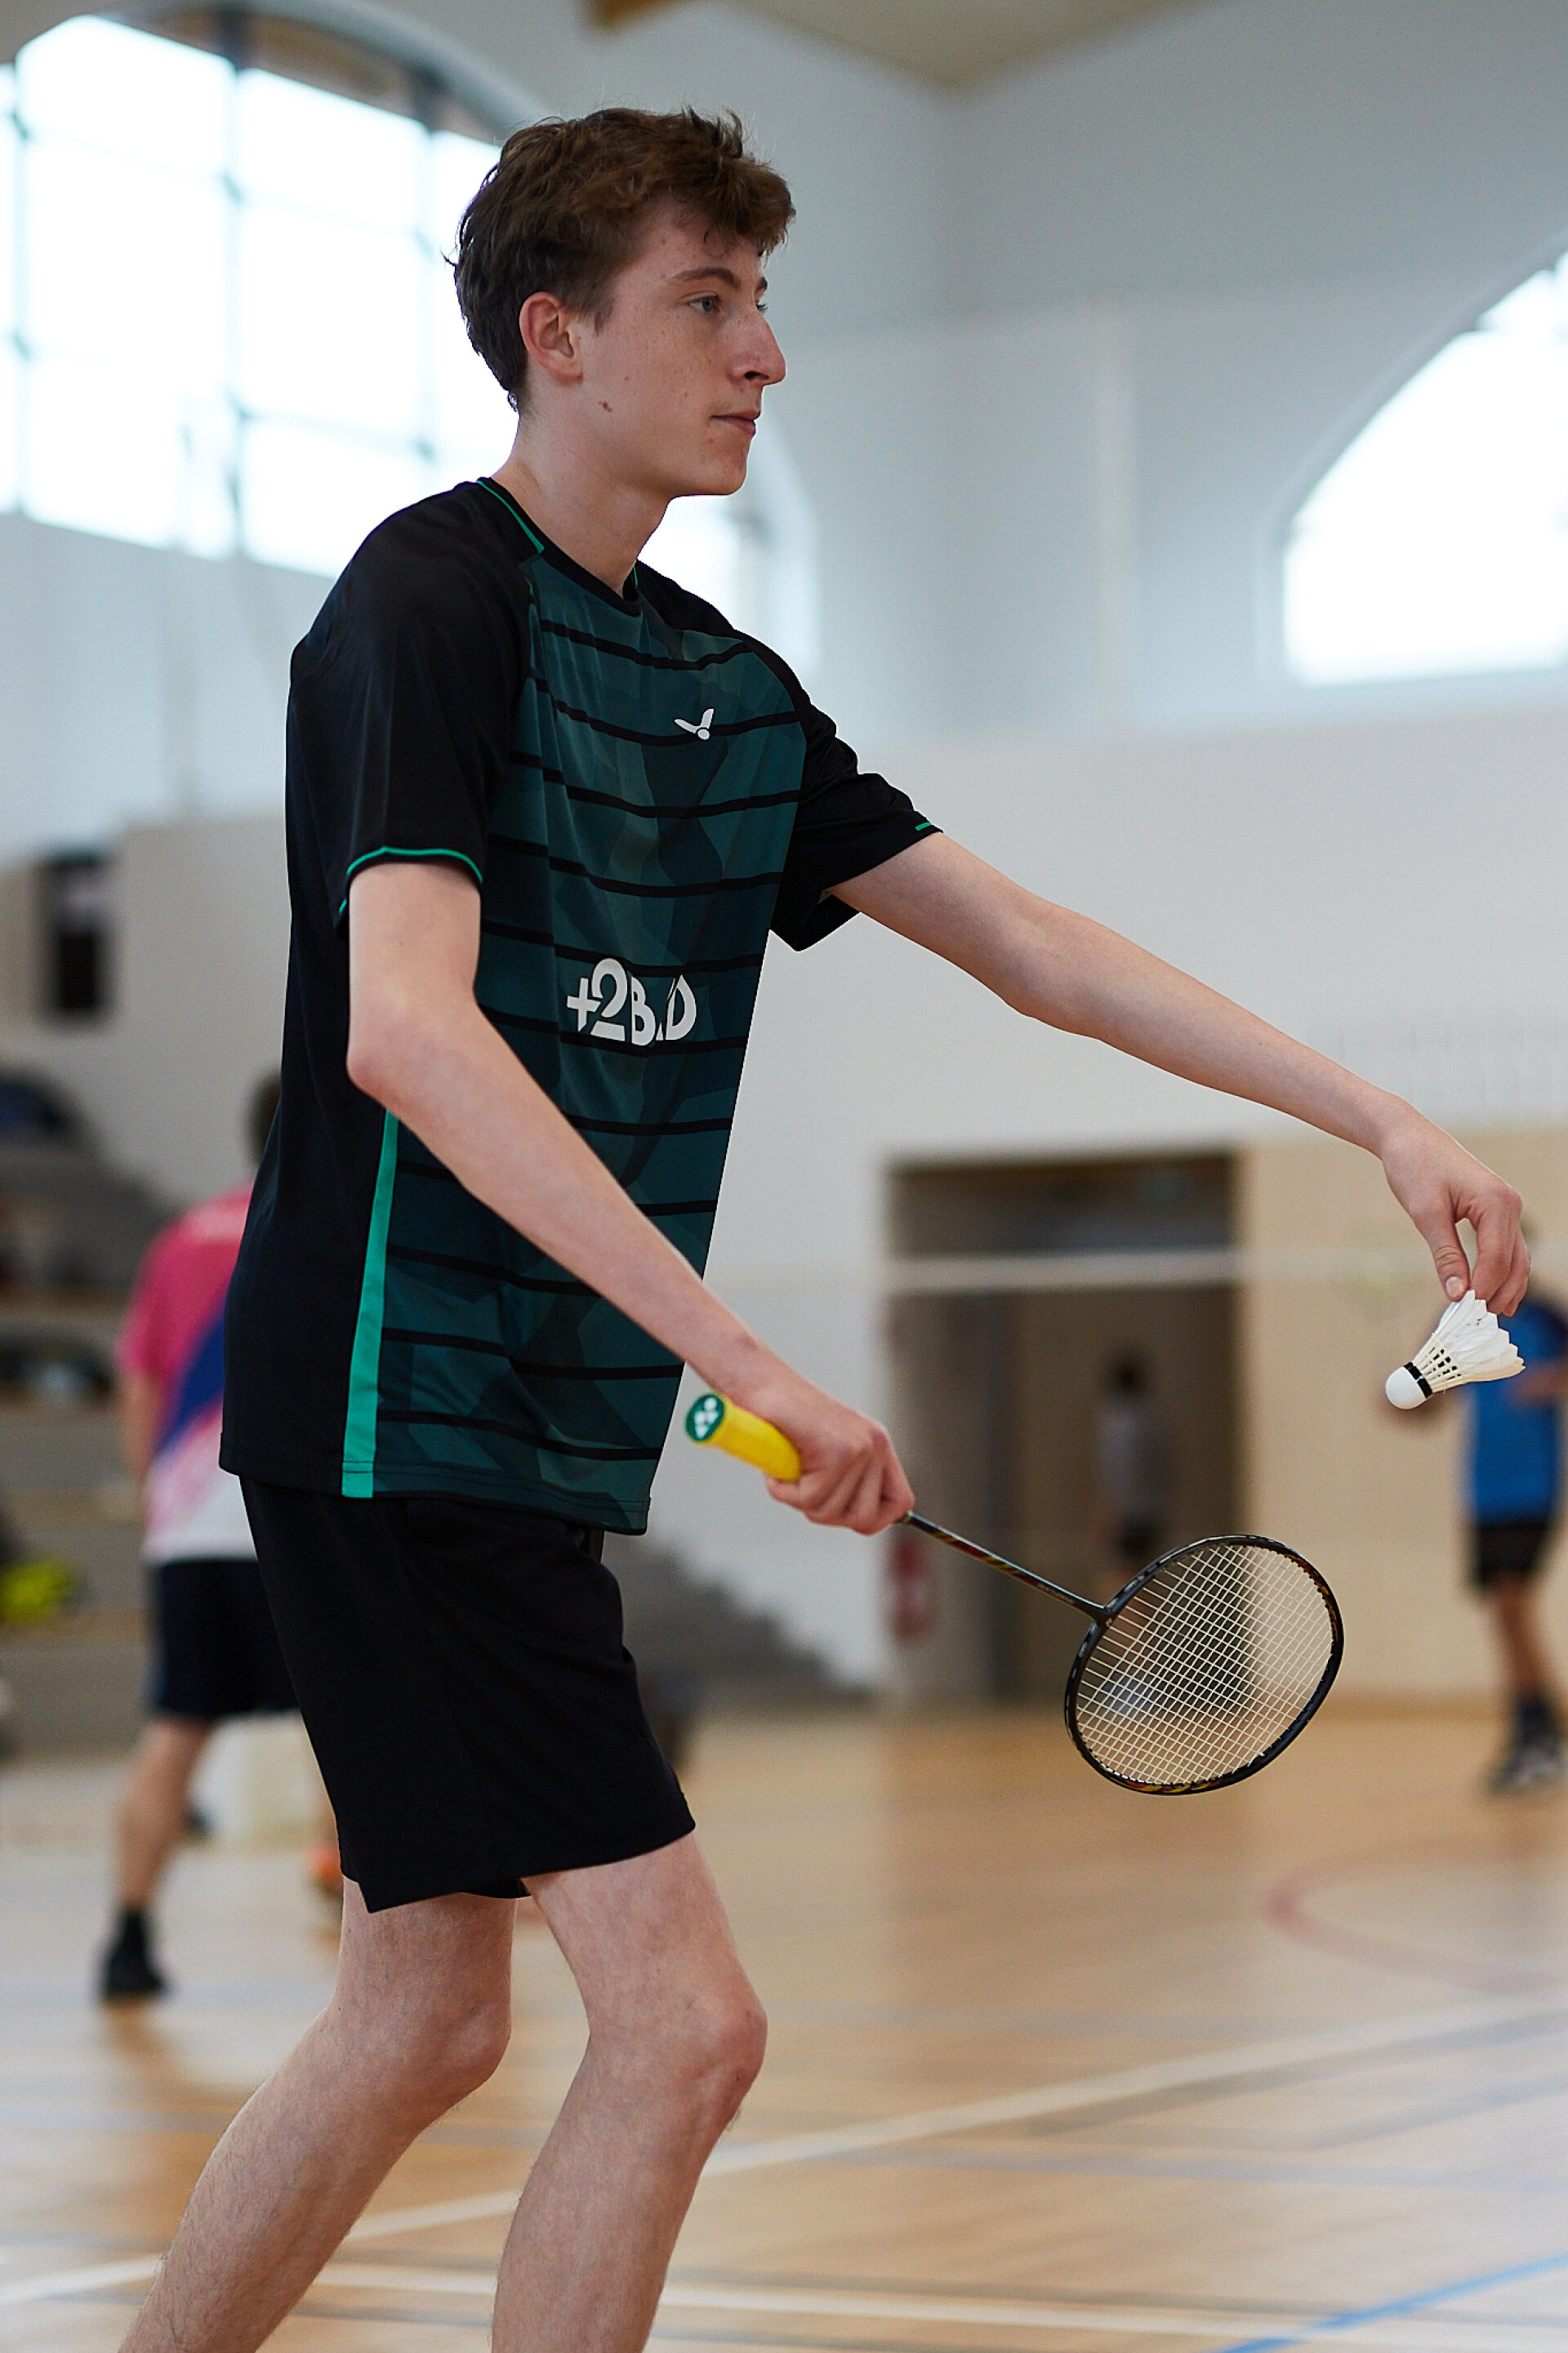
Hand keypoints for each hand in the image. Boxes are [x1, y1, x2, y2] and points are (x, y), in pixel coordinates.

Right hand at [734, 1372, 913, 1534]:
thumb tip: (859, 1520)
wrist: (758, 1382)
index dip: (876, 1518)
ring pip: (832, 1512)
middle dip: (827, 1513)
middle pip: (865, 1518)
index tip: (845, 1515)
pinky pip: (810, 1499)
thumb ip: (845, 1480)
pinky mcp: (837, 1452)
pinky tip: (778, 1467)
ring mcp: (859, 1448)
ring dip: (800, 1500)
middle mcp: (874, 1445)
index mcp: (876, 1444)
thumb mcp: (824, 1450)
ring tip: (788, 1470)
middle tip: (803, 1490)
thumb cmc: (781, 1418)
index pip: (900, 1501)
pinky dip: (785, 1491)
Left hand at [1376, 1107, 1527, 1312]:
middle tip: (1477, 1326)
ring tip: (1486, 1317)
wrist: (1408, 1137)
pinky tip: (1487, 1293)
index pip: (1496, 1259)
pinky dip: (1499, 1271)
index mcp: (1496, 1203)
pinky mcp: (1496, 1209)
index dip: (1482, 1290)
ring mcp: (1506, 1206)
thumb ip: (1445, 1255)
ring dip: (1504, 1287)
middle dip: (1498, 1295)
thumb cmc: (1414, 1167)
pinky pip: (1505, 1246)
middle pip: (1514, 1262)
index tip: (1464, 1315)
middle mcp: (1509, 1204)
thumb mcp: (1426, 1214)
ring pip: (1515, 1257)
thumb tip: (1457, 1295)